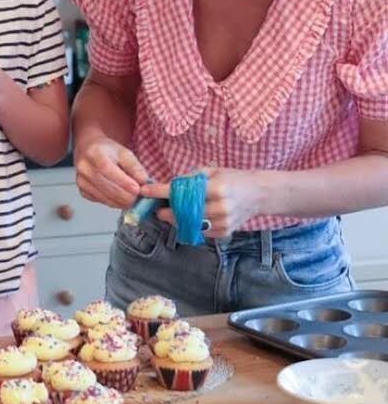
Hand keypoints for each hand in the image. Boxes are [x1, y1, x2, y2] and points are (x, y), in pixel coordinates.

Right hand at [75, 136, 147, 208]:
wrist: (89, 150)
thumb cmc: (108, 151)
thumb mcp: (124, 153)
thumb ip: (135, 167)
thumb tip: (143, 182)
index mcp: (94, 153)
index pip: (107, 169)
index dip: (123, 181)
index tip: (137, 189)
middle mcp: (84, 167)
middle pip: (106, 186)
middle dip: (125, 195)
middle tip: (139, 197)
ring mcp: (81, 180)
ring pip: (104, 197)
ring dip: (121, 201)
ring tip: (133, 199)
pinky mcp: (82, 190)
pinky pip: (100, 201)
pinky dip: (113, 203)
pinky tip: (121, 199)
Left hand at [144, 168, 262, 237]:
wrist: (258, 194)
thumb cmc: (232, 179)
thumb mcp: (211, 171)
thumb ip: (189, 179)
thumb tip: (166, 187)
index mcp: (217, 189)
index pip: (182, 192)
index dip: (160, 192)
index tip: (145, 191)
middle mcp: (221, 207)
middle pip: (183, 212)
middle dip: (166, 210)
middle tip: (157, 208)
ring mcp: (224, 222)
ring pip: (190, 225)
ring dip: (175, 220)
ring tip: (169, 213)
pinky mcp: (225, 232)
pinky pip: (200, 232)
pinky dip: (189, 226)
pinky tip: (186, 219)